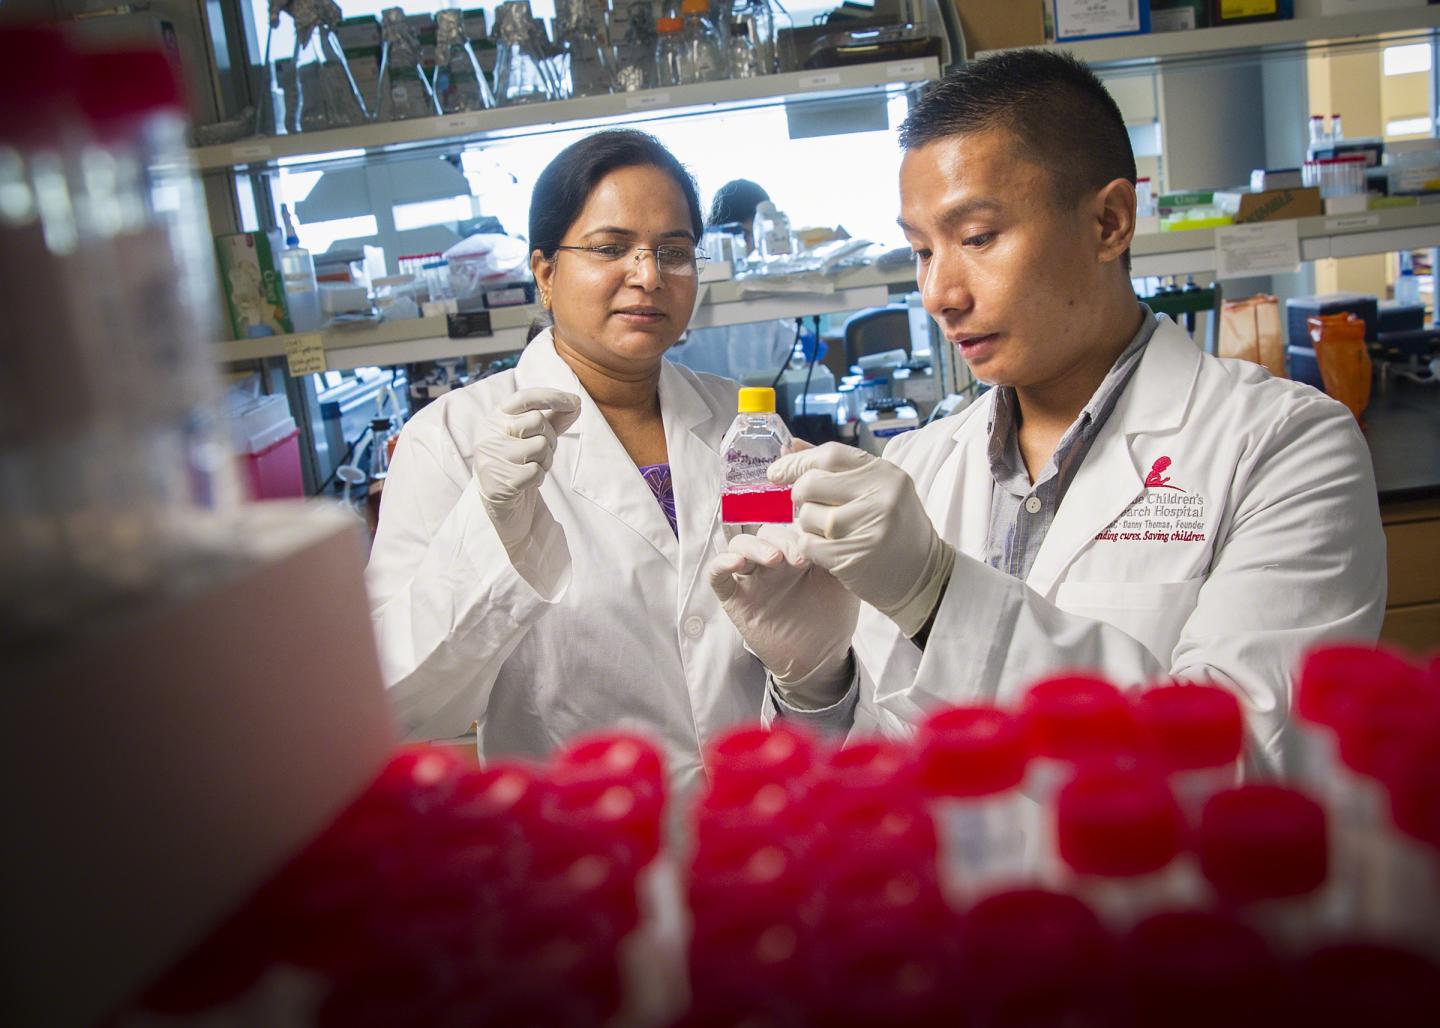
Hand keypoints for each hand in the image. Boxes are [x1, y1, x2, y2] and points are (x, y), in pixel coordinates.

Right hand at [473, 388, 580, 552]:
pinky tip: (525, 483)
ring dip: (544, 461)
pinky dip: (537, 479)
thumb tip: (575, 403)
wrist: (502, 505)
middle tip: (540, 454)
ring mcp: (491, 457)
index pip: (524, 397)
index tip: (574, 402)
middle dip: (549, 439)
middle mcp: (488, 433)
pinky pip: (535, 471)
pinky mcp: (497, 481)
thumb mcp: (535, 437)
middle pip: (537, 421)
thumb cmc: (520, 465)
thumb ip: (554, 419)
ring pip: (539, 446)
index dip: (552, 396)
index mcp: (495, 418)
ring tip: (531, 468)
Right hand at [707, 524, 858, 705]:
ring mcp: (752, 579)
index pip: (789, 525)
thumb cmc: (832, 618)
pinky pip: (717, 575)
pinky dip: (721, 563)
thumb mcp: (842, 582)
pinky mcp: (735, 599)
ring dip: (754, 547)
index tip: (816, 548)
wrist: (820, 658)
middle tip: (799, 561)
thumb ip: (836, 555)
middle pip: (764, 532)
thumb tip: (831, 530)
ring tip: (774, 560)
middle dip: (781, 540)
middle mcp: (772, 561)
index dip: (800, 531)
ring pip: (739, 546)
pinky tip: (736, 564)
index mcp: (796, 552)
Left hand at [768, 442, 954, 636]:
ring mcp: (867, 527)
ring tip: (827, 532)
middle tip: (805, 505)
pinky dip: (809, 547)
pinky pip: (808, 544)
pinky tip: (828, 549)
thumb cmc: (894, 527)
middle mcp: (880, 496)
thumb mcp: (876, 489)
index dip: (797, 462)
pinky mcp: (853, 556)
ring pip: (806, 516)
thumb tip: (790, 448)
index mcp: (885, 473)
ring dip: (806, 525)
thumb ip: (835, 468)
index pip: (829, 455)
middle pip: (810, 484)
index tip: (777, 471)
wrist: (922, 575)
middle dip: (798, 495)